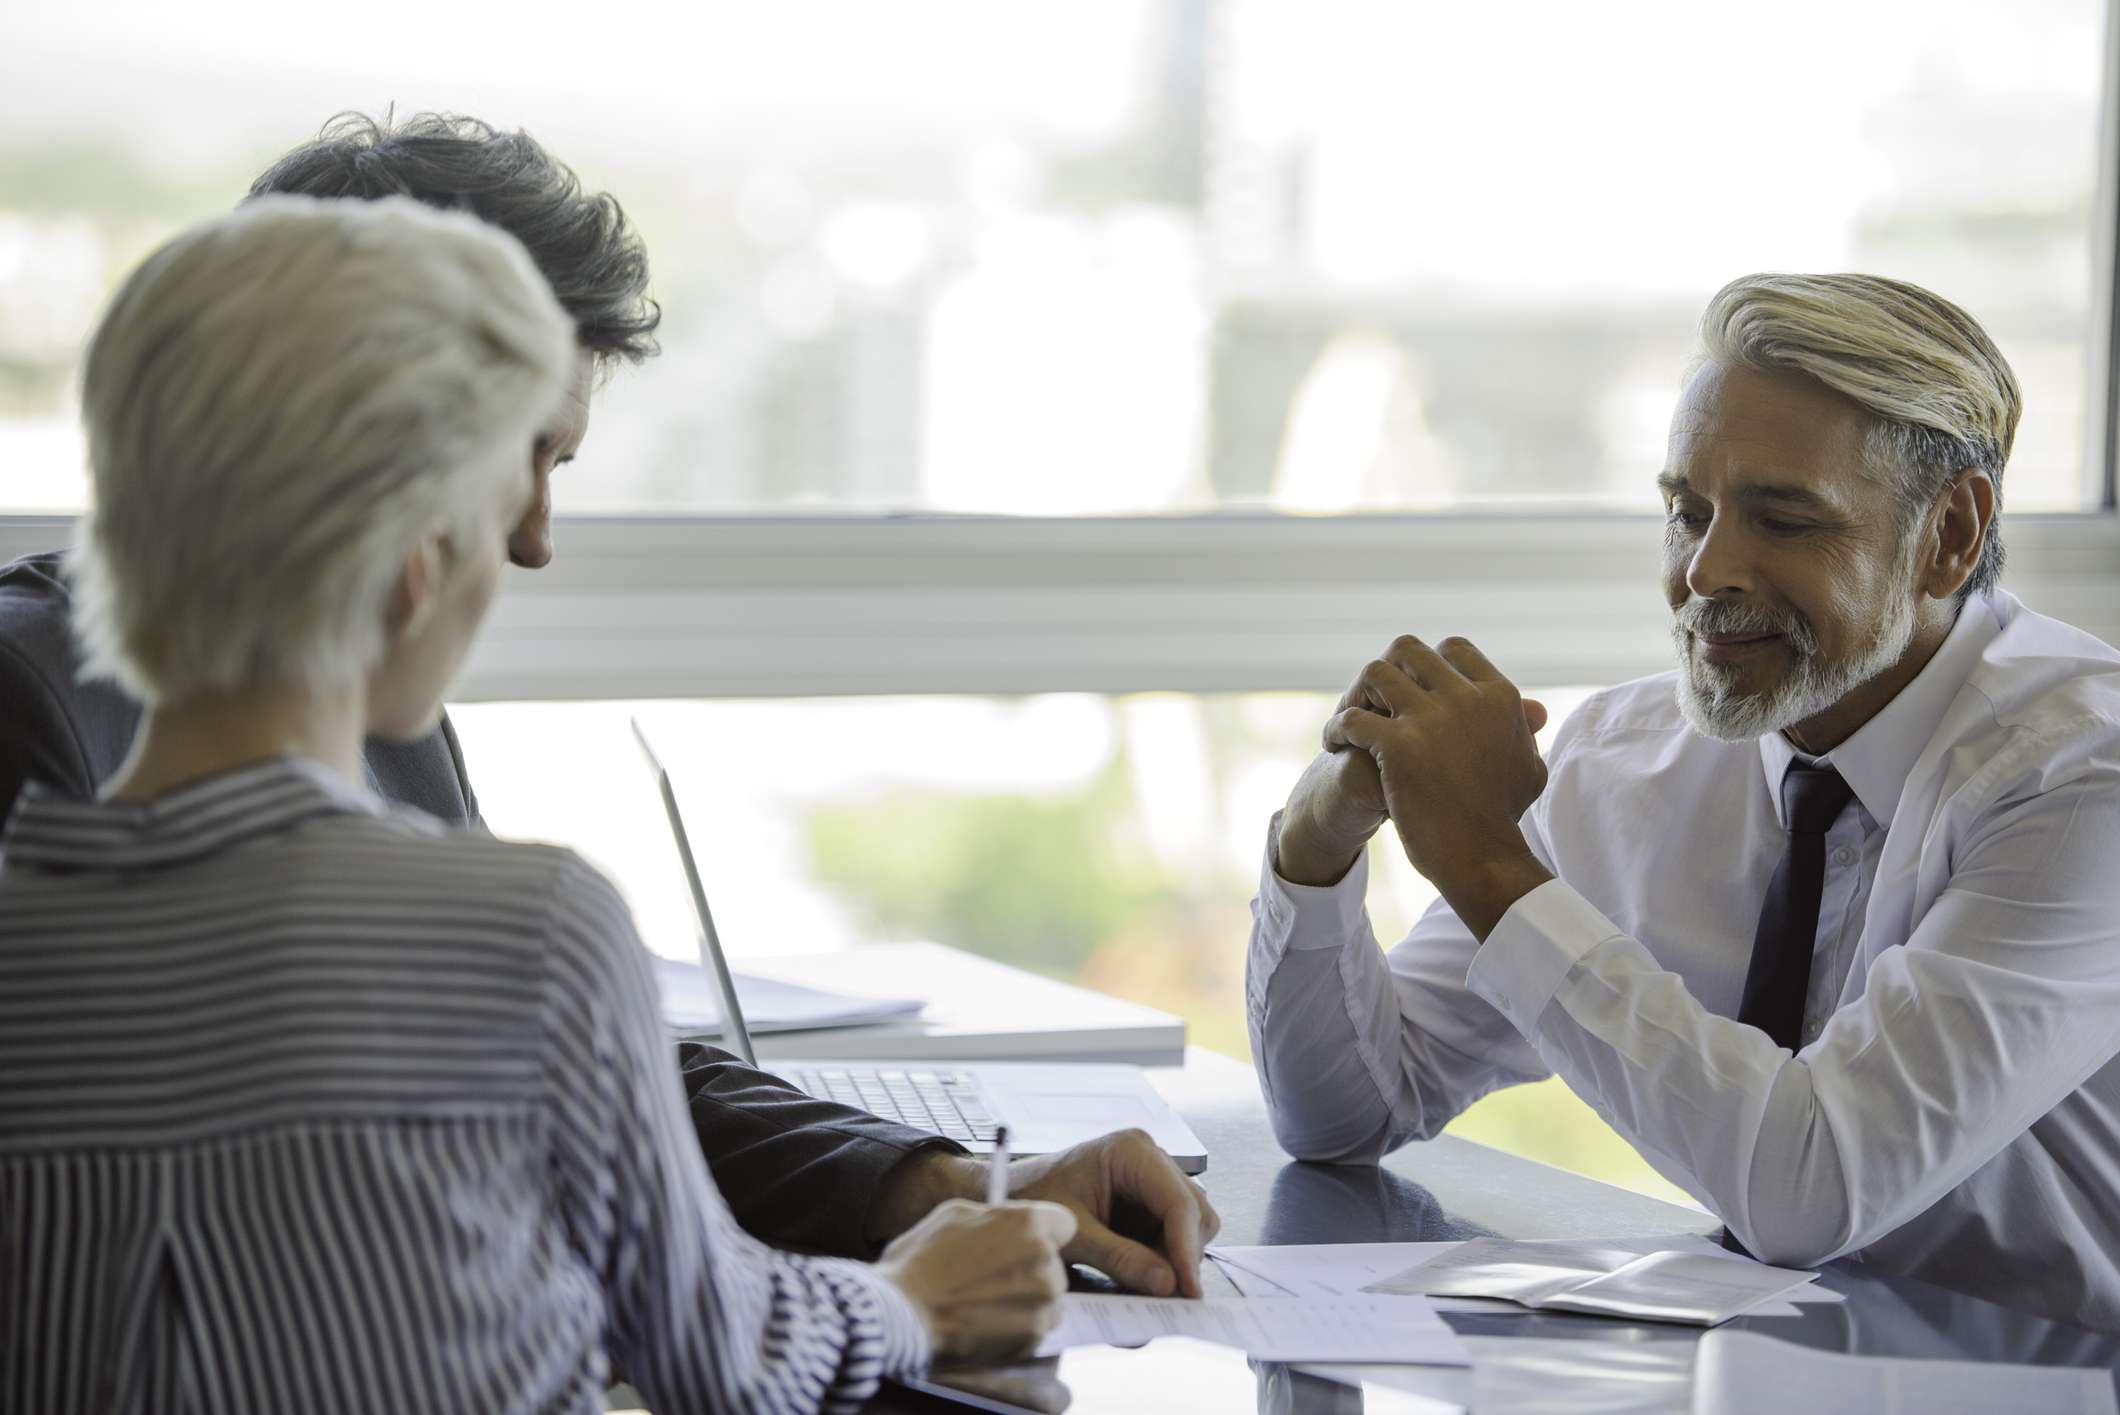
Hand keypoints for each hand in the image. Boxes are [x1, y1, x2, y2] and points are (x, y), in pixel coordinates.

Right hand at [876, 1198, 1075, 1361]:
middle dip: (1029, 1267)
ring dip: (1026, 1299)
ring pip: (1048, 1297)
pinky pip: (1035, 1326)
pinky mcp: (1033, 1337)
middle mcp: (1044, 1260)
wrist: (901, 1314)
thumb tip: (1004, 1218)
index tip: (1027, 1241)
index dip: (1044, 1232)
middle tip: (993, 1275)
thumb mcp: (953, 1215)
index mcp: (1028, 1223)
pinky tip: (986, 1322)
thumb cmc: (921, 1262)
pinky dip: (1017, 1326)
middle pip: (1053, 1262)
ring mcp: (1042, 1302)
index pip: (1063, 1223)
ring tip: (986, 1301)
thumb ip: (992, 1215)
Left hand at [1005, 1129, 1221, 1297]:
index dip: (1186, 1248)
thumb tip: (1166, 1284)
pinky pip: (1174, 1232)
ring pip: (1191, 1224)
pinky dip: (1163, 1257)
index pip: (1178, 1201)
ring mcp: (1152, 1179)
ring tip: (1141, 1282)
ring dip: (1174, 1258)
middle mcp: (1149, 1158)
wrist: (1013, 1193)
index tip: (1187, 1288)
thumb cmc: (1035, 1199)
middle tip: (1164, 1294)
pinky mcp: (1148, 1200)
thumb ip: (1119, 1258)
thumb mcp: (1074, 1234)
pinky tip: (1137, 1271)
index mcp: (1131, 1151)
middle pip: (1194, 1211)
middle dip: (1182, 1254)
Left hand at [1276, 645, 1547, 887]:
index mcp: (1499, 696)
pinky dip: (1336, 729)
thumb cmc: (1504, 818)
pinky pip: (1351, 717)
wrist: (1482, 858)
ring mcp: (1431, 719)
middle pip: (1409, 650)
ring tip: (1351, 723)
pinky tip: (1335, 746)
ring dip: (1356, 694)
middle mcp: (1466, 698)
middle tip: (1374, 703)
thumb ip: (1524, 730)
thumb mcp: (1528, 766)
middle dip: (1387, 673)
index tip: (1411, 691)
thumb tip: (1533, 711)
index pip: (1454, 649)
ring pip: (1374, 673)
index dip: (1427, 665)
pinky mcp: (1398, 746)